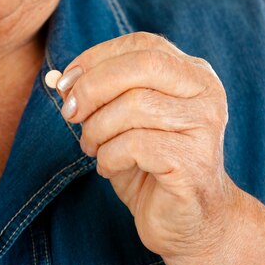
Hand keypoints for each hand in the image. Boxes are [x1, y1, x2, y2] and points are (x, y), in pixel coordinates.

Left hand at [53, 32, 233, 259]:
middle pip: (142, 66)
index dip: (96, 59)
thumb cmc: (148, 165)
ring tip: (92, 148)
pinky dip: (108, 157)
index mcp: (191, 74)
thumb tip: (59, 80)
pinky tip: (109, 167)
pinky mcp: (194, 162)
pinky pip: (135, 145)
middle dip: (93, 88)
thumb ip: (99, 95)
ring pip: (135, 107)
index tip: (67, 85)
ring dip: (97, 130)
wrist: (186, 219)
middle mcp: (205, 92)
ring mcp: (204, 126)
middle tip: (71, 115)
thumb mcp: (120, 122)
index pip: (141, 45)